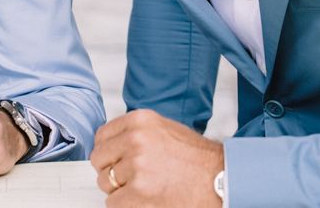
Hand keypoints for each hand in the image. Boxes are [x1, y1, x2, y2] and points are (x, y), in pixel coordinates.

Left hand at [90, 109, 223, 207]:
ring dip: (119, 189)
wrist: (221, 179)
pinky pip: (114, 203)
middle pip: (99, 159)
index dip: (107, 151)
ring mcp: (136, 166)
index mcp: (140, 120)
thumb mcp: (164, 129)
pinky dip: (124, 205)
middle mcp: (135, 140)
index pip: (102, 135)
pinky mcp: (138, 192)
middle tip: (127, 177)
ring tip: (143, 188)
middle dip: (109, 170)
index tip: (113, 159)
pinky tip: (143, 200)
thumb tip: (111, 144)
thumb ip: (136, 132)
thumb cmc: (197, 157)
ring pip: (105, 182)